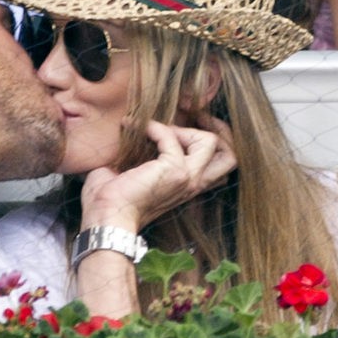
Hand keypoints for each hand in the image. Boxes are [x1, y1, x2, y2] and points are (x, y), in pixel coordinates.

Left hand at [79, 116, 236, 232]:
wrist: (107, 218)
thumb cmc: (112, 202)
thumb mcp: (134, 175)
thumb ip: (143, 156)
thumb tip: (131, 133)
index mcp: (186, 187)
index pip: (219, 165)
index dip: (207, 140)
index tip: (180, 127)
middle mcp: (192, 184)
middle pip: (230, 156)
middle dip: (216, 130)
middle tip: (190, 119)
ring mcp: (186, 177)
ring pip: (210, 142)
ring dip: (184, 127)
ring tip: (158, 127)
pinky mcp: (173, 169)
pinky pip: (171, 136)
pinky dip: (154, 126)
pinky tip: (135, 127)